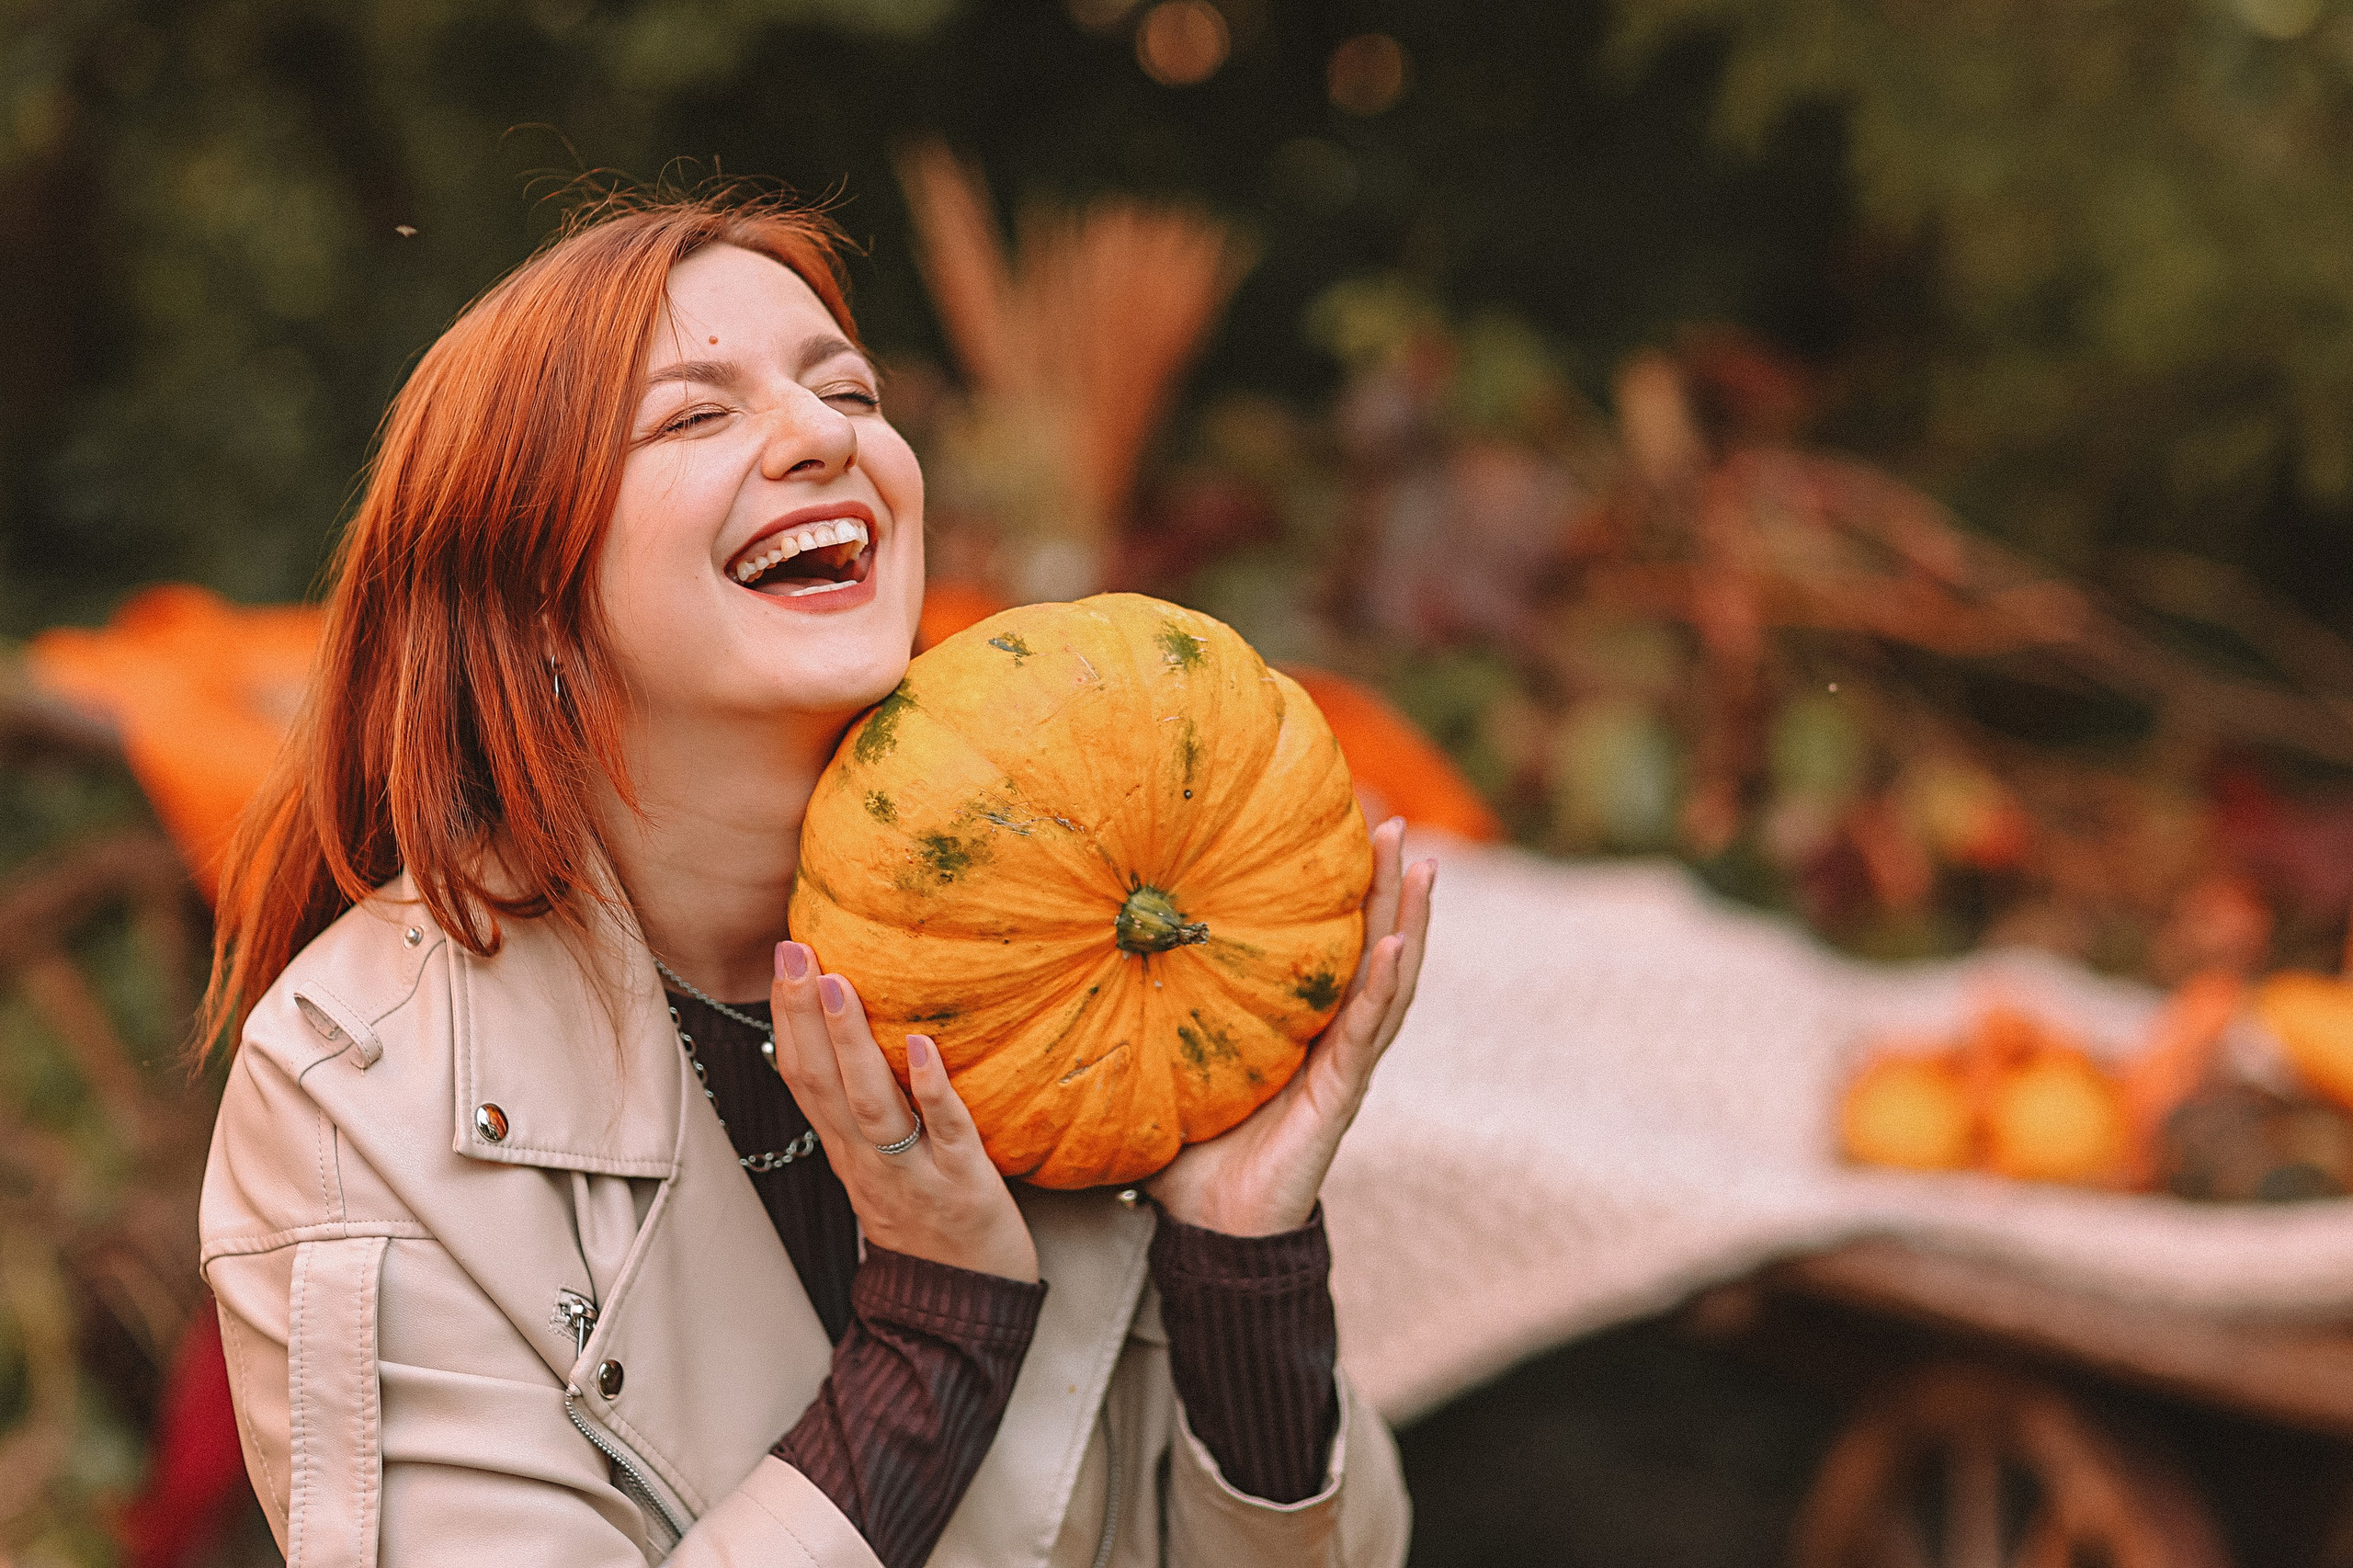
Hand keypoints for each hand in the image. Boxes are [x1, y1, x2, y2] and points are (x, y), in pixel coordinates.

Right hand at [771, 942, 1038, 1281]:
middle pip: (823, 1085)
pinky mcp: (964, 1187)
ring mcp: (913, 1175)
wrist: (965, 1308)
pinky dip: (930, 1090)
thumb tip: (852, 1044)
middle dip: (803, 1016)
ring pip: (872, 1106)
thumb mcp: (882, 1168)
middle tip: (794, 951)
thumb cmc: (929, 1226)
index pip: (803, 1079)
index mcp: (848, 1152)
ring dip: (852, 1044)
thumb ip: (865, 1112)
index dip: (789, 1020)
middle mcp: (869, 1162)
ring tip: (838, 985)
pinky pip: (945, 1133)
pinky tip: (923, 1048)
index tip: (783, 958)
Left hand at [1145, 817, 1435, 1235]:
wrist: (1211, 1232)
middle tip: (1394, 824)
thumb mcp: (1168, 1069)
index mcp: (1297, 1032)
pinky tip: (1396, 945)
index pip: (1329, 951)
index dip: (1342, 896)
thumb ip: (1150, 1020)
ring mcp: (1341, 1068)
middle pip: (1372, 950)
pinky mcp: (1338, 1098)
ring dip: (1408, 921)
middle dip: (1389, 888)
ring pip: (1387, 982)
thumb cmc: (1190, 1155)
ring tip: (1420, 864)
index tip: (1343, 831)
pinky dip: (1386, 985)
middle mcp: (1329, 1042)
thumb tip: (1084, 959)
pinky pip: (1366, 1033)